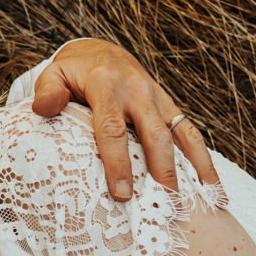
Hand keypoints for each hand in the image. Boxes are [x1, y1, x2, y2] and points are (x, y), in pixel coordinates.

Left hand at [33, 38, 219, 200]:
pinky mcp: (168, 106)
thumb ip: (47, 91)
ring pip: (180, 132)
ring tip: (200, 198)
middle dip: (160, 170)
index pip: (112, 129)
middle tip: (163, 203)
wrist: (100, 52)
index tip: (122, 194)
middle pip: (153, 134)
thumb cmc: (73, 73)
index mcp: (107, 86)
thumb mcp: (54, 75)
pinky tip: (212, 186)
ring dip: (193, 166)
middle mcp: (137, 91)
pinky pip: (190, 132)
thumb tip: (44, 110)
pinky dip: (203, 159)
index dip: (118, 163)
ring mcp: (157, 98)